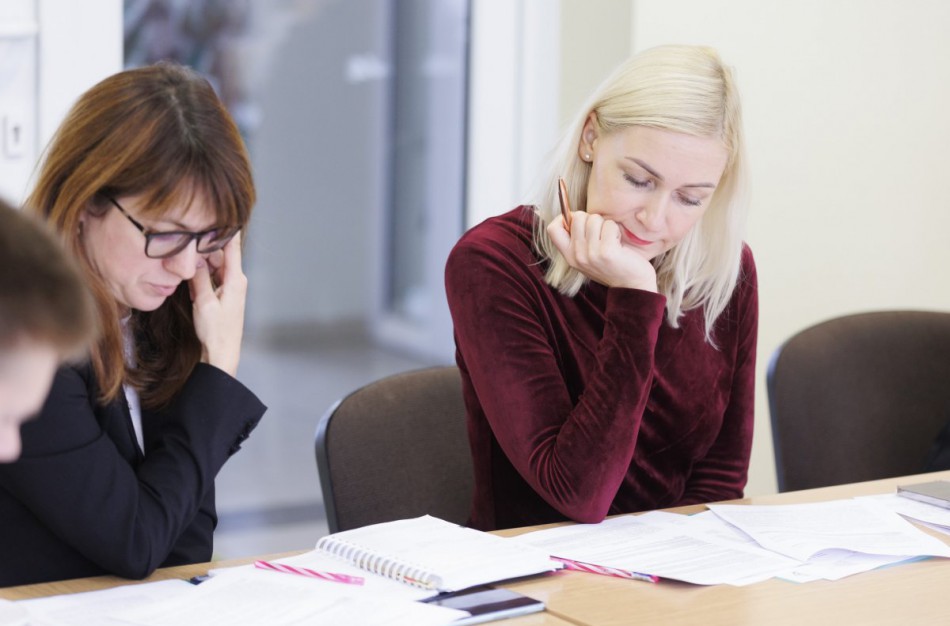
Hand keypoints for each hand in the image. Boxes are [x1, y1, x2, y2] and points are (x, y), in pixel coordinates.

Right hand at [189, 231, 246, 375]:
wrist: (221, 354)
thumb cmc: (215, 331)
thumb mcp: (203, 302)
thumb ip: (199, 277)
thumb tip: (195, 257)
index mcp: (236, 279)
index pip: (233, 246)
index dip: (227, 228)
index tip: (223, 211)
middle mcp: (236, 281)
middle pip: (221, 254)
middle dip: (205, 248)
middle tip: (189, 238)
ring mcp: (231, 288)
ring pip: (215, 266)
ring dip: (201, 265)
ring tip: (188, 262)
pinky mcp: (224, 296)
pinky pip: (212, 278)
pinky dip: (202, 278)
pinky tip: (192, 284)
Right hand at [547, 212, 657, 291]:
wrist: (632, 286)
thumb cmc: (612, 266)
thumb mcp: (587, 257)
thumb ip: (578, 240)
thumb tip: (573, 214)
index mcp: (569, 256)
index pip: (552, 229)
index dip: (563, 217)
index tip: (577, 221)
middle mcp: (577, 256)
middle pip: (577, 218)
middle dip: (591, 219)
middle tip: (600, 233)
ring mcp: (591, 254)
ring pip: (594, 219)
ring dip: (606, 225)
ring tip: (611, 239)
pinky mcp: (606, 252)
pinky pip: (609, 225)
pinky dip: (616, 230)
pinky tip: (618, 243)